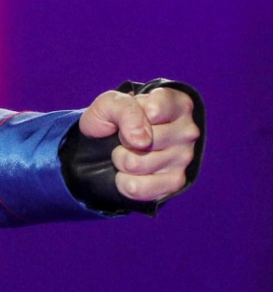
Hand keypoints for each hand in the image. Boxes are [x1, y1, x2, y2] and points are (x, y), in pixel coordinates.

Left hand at [78, 88, 199, 201]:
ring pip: (135, 164)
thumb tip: (142, 140)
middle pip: (144, 142)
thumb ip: (125, 109)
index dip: (130, 116)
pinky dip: (122, 181)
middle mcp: (188, 131)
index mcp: (178, 105)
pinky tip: (129, 173)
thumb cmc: (113, 119)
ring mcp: (184, 159)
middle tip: (127, 138)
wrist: (103, 145)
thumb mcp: (110, 103)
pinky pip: (136, 187)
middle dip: (123, 141)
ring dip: (121, 161)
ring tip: (128, 153)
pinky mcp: (174, 183)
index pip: (154, 110)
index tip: (129, 116)